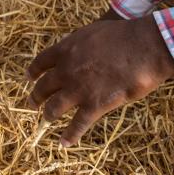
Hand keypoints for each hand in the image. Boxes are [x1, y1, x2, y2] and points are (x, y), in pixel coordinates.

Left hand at [26, 15, 173, 145]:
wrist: (143, 47)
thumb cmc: (122, 35)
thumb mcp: (92, 32)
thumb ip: (78, 44)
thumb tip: (73, 50)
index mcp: (65, 49)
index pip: (41, 62)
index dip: (34, 71)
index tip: (30, 77)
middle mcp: (66, 70)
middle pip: (44, 87)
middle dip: (36, 96)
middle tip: (32, 102)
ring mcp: (79, 89)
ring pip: (54, 107)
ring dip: (48, 114)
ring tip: (46, 119)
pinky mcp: (95, 105)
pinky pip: (78, 124)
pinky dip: (70, 135)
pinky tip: (65, 142)